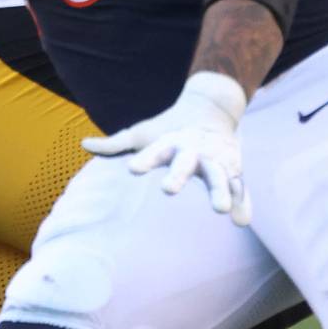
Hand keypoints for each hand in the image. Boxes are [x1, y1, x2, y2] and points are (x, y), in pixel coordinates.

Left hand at [82, 71, 251, 225]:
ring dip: (220, 192)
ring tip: (221, 210)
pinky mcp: (232, 168)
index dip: (145, 159)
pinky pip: (238, 186)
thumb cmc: (169, 128)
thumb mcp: (143, 133)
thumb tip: (85, 144)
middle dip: (179, 175)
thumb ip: (116, 144)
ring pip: (219, 175)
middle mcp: (193, 149)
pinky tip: (242, 220)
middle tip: (168, 190)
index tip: (132, 170)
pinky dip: (242, 201)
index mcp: (170, 142)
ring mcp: (215, 159)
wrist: (212, 107)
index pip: (155, 150)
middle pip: (186, 162)